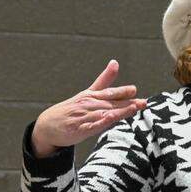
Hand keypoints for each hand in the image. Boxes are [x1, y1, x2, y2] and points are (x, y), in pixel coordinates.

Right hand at [31, 60, 146, 157]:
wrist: (48, 124)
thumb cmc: (73, 108)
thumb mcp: (88, 92)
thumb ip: (104, 80)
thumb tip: (115, 62)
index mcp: (92, 95)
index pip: (109, 92)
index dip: (122, 91)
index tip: (134, 90)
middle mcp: (88, 104)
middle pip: (110, 103)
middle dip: (127, 103)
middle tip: (142, 102)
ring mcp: (83, 117)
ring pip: (103, 114)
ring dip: (118, 112)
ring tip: (132, 109)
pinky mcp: (79, 129)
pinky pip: (91, 126)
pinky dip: (100, 123)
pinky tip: (109, 120)